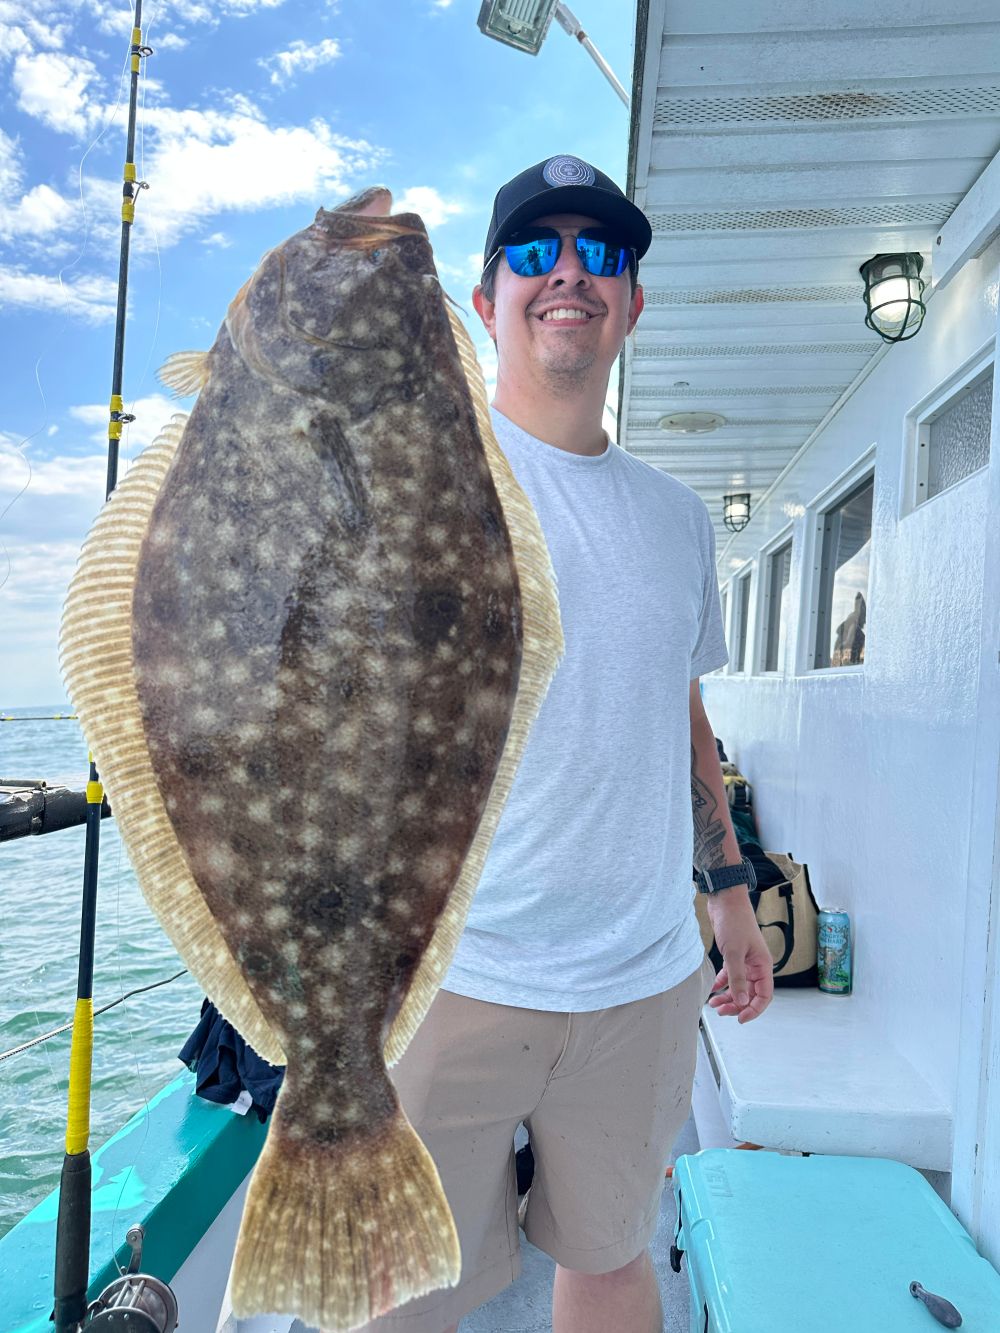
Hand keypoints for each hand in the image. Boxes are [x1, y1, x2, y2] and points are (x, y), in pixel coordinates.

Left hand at [705, 890, 773, 1023]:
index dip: (754, 1010)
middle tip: (721, 1012)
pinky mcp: (734, 955)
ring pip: (739, 986)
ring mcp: (745, 961)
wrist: (725, 900)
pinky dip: (721, 984)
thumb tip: (741, 1002)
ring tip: (714, 1004)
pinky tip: (712, 990)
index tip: (740, 1019)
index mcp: (763, 965)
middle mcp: (756, 965)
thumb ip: (737, 979)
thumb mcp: (734, 953)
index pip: (764, 995)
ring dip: (728, 997)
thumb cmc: (734, 922)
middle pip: (750, 994)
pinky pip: (730, 976)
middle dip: (737, 1005)